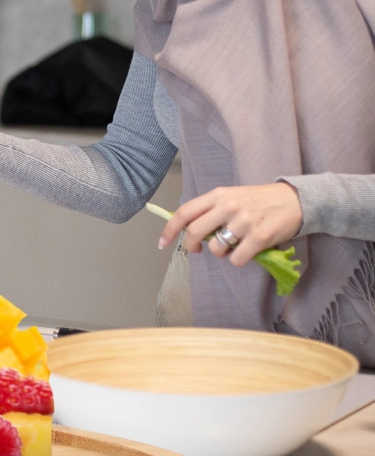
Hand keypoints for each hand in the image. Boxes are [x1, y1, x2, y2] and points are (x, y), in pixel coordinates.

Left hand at [158, 181, 302, 266]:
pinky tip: (246, 252)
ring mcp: (243, 221)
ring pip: (216, 249)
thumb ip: (211, 210)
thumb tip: (189, 230)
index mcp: (218, 195)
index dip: (170, 229)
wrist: (294, 200)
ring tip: (232, 245)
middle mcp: (228, 206)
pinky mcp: (259, 237)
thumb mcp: (231, 197)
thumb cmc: (258, 200)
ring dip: (220, 253)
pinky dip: (237, 260)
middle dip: (191, 245)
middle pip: (195, 232)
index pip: (184, 212)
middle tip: (196, 250)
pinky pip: (236, 259)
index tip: (162, 243)